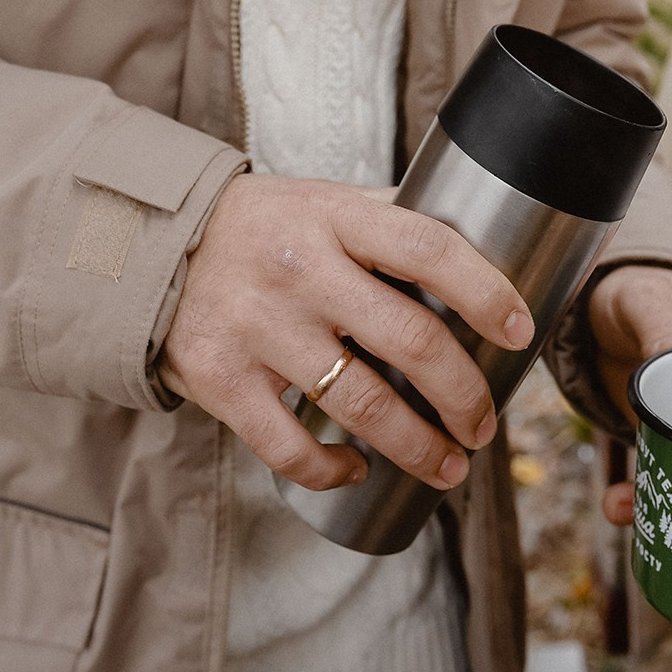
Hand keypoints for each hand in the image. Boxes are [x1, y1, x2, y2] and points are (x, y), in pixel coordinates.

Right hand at [160, 175, 534, 493]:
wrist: (153, 248)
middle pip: (410, 339)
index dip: (486, 291)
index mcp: (333, 216)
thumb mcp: (321, 201)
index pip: (428, 249)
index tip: (519, 329)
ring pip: (363, 404)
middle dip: (464, 393)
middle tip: (484, 423)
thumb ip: (386, 221)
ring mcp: (259, 327)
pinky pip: (292, 446)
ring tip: (450, 466)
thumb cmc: (260, 228)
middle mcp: (299, 269)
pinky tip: (359, 468)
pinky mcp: (222, 379)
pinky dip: (335, 469)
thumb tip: (476, 245)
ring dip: (419, 446)